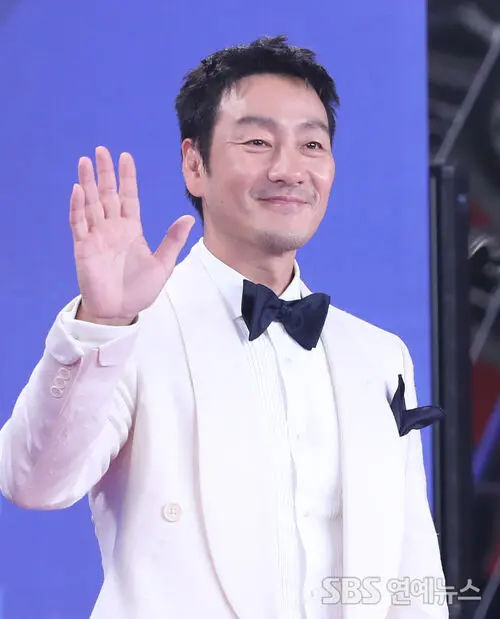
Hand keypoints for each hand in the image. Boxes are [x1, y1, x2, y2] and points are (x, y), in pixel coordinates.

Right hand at [70, 146, 193, 324]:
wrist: (120, 311)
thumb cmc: (140, 290)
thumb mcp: (162, 264)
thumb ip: (172, 241)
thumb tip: (188, 218)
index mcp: (131, 230)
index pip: (129, 198)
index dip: (127, 178)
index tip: (126, 157)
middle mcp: (113, 228)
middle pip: (107, 195)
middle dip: (105, 173)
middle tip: (101, 150)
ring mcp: (97, 236)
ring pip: (91, 204)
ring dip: (88, 183)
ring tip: (85, 161)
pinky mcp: (83, 247)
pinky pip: (79, 223)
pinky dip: (77, 207)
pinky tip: (78, 190)